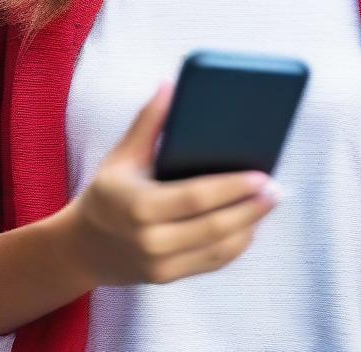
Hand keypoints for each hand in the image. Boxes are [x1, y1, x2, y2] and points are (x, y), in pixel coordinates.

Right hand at [62, 80, 282, 285]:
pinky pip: (211, 263)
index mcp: (139, 205)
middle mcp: (150, 240)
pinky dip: (236, 244)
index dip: (232, 187)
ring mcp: (160, 264)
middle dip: (251, 208)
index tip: (261, 175)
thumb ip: (149, 120)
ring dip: (249, 226)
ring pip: (218, 249)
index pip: (196, 198)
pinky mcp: (168, 277)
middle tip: (277, 189)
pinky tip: (250, 224)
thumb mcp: (123, 154)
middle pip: (214, 226)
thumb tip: (170, 84)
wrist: (82, 247)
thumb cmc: (108, 192)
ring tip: (269, 203)